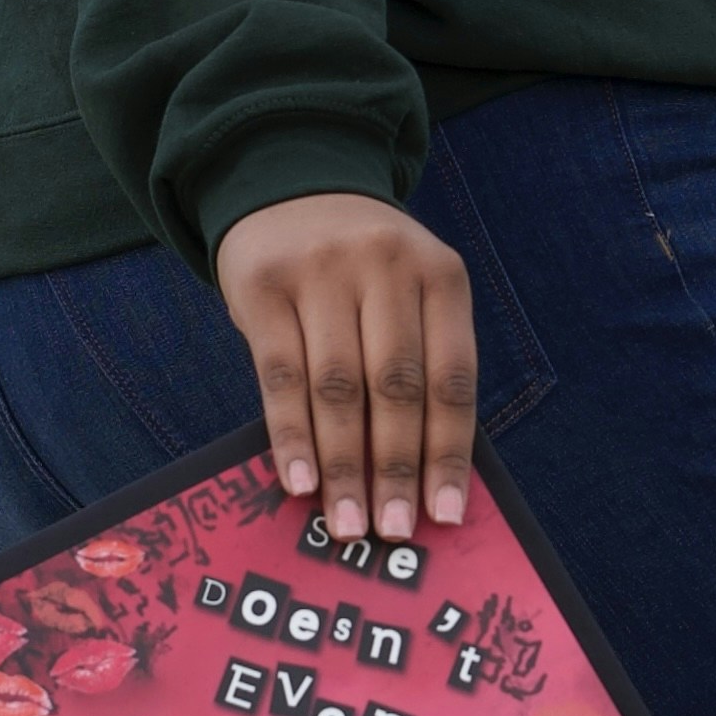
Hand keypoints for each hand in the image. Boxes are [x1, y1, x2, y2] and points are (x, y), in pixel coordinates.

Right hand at [213, 191, 475, 545]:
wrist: (287, 184)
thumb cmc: (359, 272)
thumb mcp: (406, 294)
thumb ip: (418, 366)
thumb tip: (422, 478)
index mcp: (441, 276)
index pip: (451, 378)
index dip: (449, 452)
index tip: (445, 515)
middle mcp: (386, 266)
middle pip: (396, 386)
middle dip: (396, 468)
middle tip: (392, 531)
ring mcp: (323, 272)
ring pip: (338, 386)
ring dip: (344, 465)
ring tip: (347, 525)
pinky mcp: (265, 285)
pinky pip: (280, 374)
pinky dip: (292, 436)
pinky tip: (300, 482)